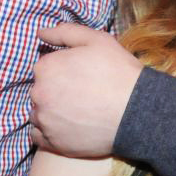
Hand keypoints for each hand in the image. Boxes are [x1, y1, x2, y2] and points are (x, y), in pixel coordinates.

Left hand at [30, 25, 142, 156]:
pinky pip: (39, 135)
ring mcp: (44, 120)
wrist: (136, 112)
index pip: (45, 67)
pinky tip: (67, 127)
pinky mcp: (52, 143)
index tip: (81, 75)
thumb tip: (41, 32)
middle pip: (40, 90)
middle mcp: (39, 94)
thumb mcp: (96, 40)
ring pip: (38, 113)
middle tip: (82, 94)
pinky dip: (49, 131)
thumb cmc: (118, 72)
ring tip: (77, 112)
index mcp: (46, 68)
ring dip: (50, 111)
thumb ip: (64, 32)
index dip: (63, 70)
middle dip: (56, 90)